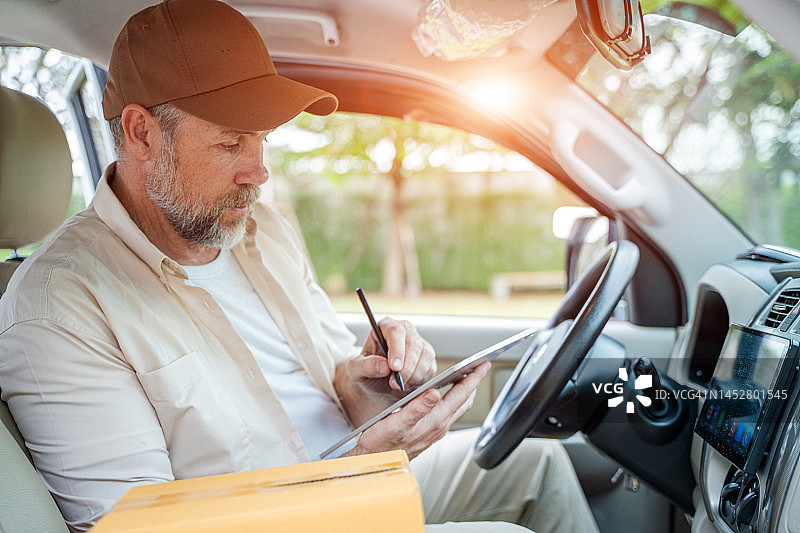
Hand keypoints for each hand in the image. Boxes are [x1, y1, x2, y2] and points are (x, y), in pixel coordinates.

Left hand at [335, 317, 436, 425]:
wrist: (376, 384)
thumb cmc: (365, 371)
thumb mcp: (356, 370)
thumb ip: (366, 366)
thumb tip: (383, 366)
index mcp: (385, 326)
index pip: (395, 331)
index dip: (397, 349)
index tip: (395, 367)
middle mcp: (404, 330)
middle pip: (414, 344)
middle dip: (406, 367)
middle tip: (395, 384)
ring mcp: (419, 342)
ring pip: (426, 355)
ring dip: (414, 375)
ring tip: (399, 386)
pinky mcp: (427, 357)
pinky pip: (431, 367)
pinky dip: (421, 379)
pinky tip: (408, 384)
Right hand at [341, 362, 490, 459]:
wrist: (375, 463)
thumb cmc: (381, 444)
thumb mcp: (396, 423)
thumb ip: (416, 408)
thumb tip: (434, 394)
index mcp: (434, 421)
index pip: (461, 395)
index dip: (473, 377)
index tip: (483, 364)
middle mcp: (439, 427)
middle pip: (464, 401)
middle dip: (473, 382)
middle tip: (479, 366)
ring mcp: (435, 432)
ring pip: (458, 408)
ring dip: (465, 391)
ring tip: (467, 377)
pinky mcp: (429, 434)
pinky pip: (449, 414)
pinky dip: (453, 400)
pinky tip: (446, 395)